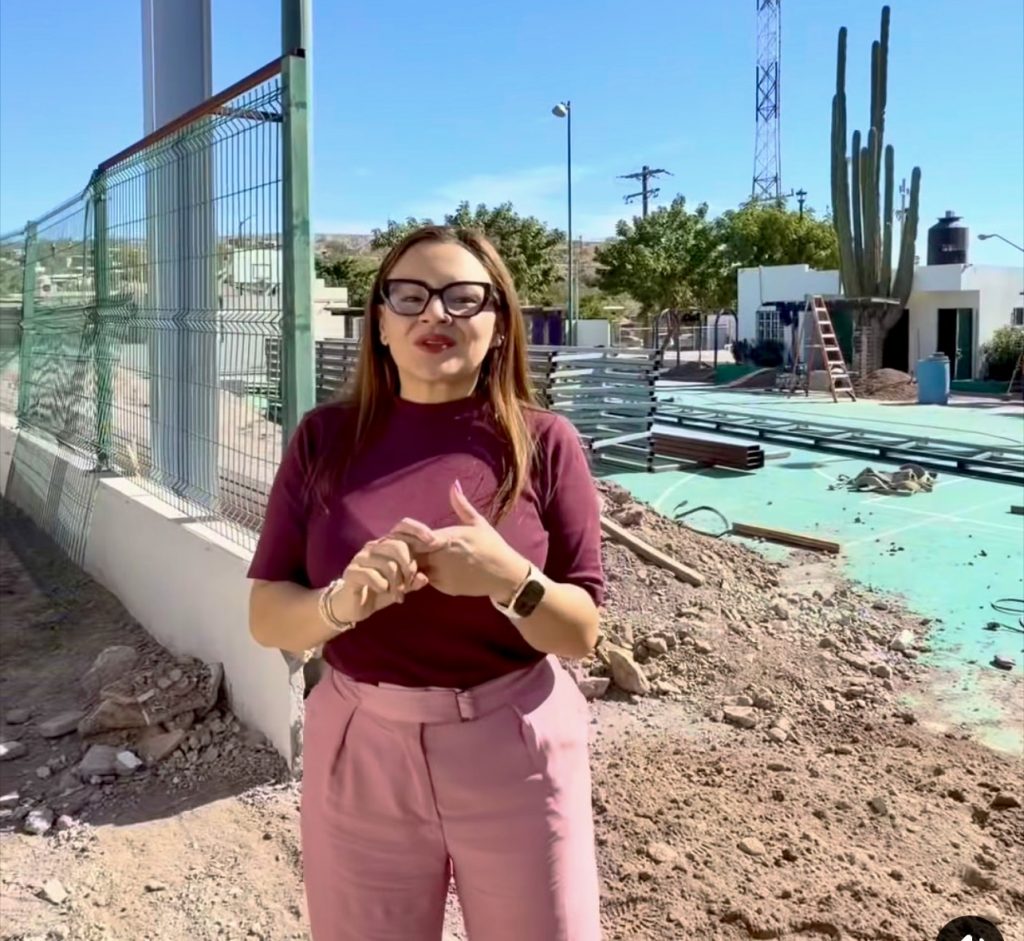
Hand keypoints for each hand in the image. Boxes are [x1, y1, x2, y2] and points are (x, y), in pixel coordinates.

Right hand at [331, 528, 429, 622]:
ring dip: (397, 583)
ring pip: (388, 564)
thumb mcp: (401, 586)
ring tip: (398, 594)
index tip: (435, 543)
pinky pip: (372, 576)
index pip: (402, 526)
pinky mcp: (351, 572)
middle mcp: (373, 546)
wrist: (353, 606)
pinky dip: (382, 586)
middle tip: (408, 583)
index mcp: (387, 544)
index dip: (419, 530)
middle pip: (398, 546)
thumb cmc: (380, 590)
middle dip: (409, 567)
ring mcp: (361, 558)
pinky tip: (382, 591)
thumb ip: (414, 580)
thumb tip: (424, 578)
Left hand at [393, 480, 528, 600]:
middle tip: (405, 546)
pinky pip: (426, 580)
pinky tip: (430, 569)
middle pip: (410, 553)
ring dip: (413, 563)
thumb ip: (462, 505)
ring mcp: (441, 574)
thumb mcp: (478, 523)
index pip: (414, 536)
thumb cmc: (492, 546)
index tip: (406, 533)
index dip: (407, 535)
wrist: (505, 575)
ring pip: (415, 568)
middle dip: (406, 549)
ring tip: (416, 557)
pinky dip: (423, 575)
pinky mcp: (444, 587)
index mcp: (447, 537)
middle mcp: (440, 556)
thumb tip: (454, 484)